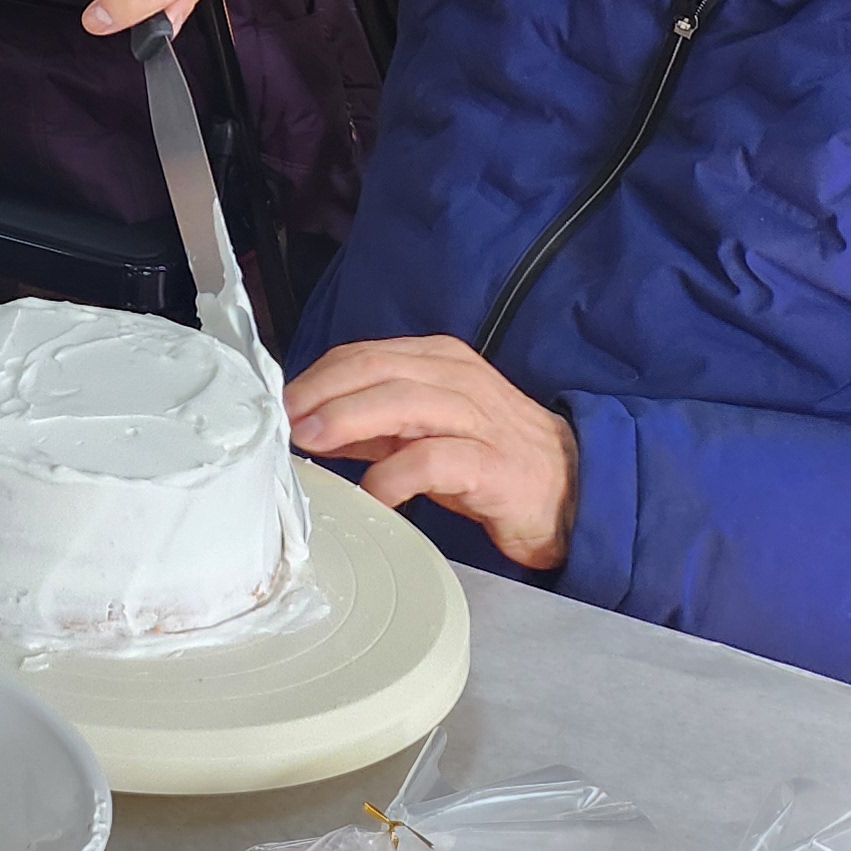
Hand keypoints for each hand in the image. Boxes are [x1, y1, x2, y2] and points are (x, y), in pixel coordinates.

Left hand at [285, 337, 576, 570]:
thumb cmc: (489, 459)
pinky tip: (371, 495)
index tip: (279, 404)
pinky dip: (394, 476)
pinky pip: (433, 462)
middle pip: (376, 369)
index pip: (364, 354)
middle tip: (286, 422)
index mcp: (438, 361)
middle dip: (322, 392)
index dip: (316, 376)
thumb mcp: (423, 432)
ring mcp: (478, 419)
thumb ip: (371, 425)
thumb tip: (306, 425)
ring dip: (348, 420)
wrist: (570, 492)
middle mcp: (457, 379)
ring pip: (402, 402)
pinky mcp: (493, 465)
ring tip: (311, 443)